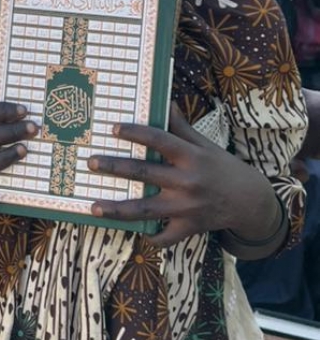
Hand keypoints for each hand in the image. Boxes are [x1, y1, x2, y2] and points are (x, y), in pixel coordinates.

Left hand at [89, 105, 282, 247]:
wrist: (249, 201)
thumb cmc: (222, 167)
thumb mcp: (205, 145)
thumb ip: (182, 127)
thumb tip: (166, 101)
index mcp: (190, 156)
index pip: (160, 140)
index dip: (136, 133)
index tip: (114, 128)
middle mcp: (187, 181)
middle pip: (145, 173)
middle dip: (115, 168)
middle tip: (91, 162)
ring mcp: (187, 207)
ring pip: (146, 209)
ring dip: (118, 209)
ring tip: (94, 206)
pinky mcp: (189, 227)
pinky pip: (166, 237)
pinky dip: (151, 238)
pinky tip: (134, 235)